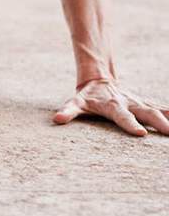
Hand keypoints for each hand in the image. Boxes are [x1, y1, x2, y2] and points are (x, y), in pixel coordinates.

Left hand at [54, 79, 168, 136]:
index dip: (131, 125)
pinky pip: (163, 109)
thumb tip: (57, 119)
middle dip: (159, 123)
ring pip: (158, 110)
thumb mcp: (75, 103)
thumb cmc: (86, 98)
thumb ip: (68, 111)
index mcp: (112, 106)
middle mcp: (129, 103)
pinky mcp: (146, 104)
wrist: (99, 81)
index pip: (122, 117)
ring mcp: (139, 103)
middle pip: (146, 113)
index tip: (141, 134)